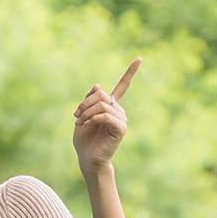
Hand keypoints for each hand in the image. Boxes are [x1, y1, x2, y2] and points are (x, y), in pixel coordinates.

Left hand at [72, 57, 140, 175]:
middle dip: (85, 103)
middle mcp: (118, 110)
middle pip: (101, 94)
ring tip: (80, 123)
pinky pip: (105, 115)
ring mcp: (121, 119)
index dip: (131, 72)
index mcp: (110, 106)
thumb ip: (88, 100)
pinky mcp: (120, 128)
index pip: (123, 86)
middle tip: (76, 115)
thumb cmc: (84, 140)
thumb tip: (97, 85)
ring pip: (102, 105)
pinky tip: (87, 125)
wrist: (88, 159)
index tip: (140, 58)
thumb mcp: (82, 116)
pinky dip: (93, 119)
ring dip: (86, 113)